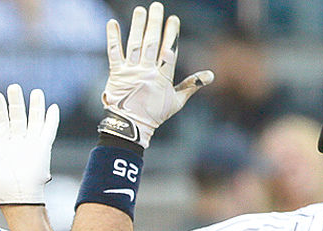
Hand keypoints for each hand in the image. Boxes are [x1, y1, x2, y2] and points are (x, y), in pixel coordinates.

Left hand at [0, 85, 59, 204]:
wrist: (18, 201)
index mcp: (3, 147)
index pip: (1, 122)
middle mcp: (17, 144)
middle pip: (17, 117)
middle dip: (16, 102)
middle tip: (14, 88)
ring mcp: (31, 145)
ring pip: (34, 121)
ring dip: (35, 106)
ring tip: (36, 92)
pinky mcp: (43, 149)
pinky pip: (48, 131)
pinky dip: (51, 119)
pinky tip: (52, 107)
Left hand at [100, 2, 213, 146]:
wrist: (131, 126)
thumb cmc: (155, 114)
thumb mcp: (177, 101)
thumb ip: (192, 85)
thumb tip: (210, 75)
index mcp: (162, 77)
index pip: (168, 51)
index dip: (171, 34)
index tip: (173, 19)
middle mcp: (147, 72)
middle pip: (152, 43)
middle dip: (155, 23)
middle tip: (157, 6)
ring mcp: (131, 72)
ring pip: (135, 44)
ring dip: (137, 25)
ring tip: (140, 10)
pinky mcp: (116, 73)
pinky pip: (114, 53)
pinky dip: (113, 37)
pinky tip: (112, 23)